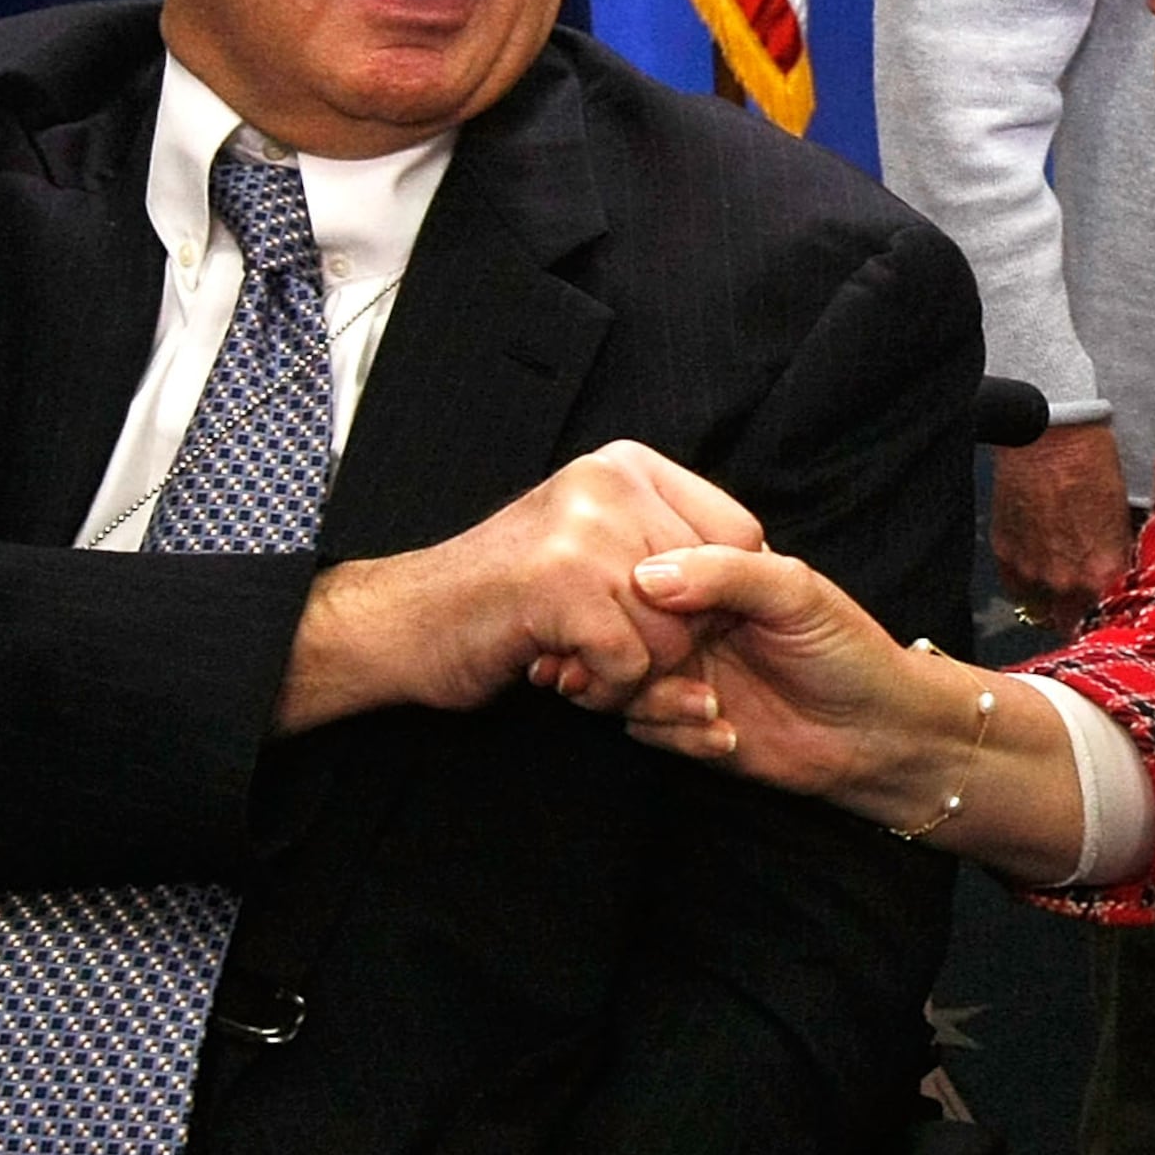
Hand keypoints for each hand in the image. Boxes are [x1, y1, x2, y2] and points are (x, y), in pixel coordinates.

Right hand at [279, 441, 763, 730]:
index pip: (738, 533)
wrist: (403, 625)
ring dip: (634, 674)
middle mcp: (611, 482)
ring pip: (674, 634)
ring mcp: (583, 528)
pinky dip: (603, 688)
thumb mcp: (590, 544)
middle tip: (608, 650)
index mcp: (627, 466)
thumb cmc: (503, 599)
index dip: (716, 596)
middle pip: (712, 590)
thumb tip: (751, 575)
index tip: (664, 619)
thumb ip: (663, 544)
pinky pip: (631, 663)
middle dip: (672, 643)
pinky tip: (561, 673)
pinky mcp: (559, 583)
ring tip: (580, 660)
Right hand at [624, 545, 1094, 875]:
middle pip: (621, 632)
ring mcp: (684, 676)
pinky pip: (646, 730)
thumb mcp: (794, 591)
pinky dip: (681, 736)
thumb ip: (724, 572)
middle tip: (664, 666)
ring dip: (658, 702)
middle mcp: (688, 626)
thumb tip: (646, 576)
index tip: (632, 607)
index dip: (627, 591)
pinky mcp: (686, 727)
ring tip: (711, 704)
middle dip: (629, 653)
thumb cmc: (847, 650)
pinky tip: (727, 735)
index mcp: (710, 579)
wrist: (879, 734)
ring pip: (623, 686)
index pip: (641, 571)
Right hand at [990, 423, 1133, 631]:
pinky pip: (1015, 586)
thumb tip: (1116, 579)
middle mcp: (1066, 583)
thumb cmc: (1092, 465)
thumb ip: (1116, 559)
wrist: (1049, 437)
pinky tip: (1034, 555)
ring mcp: (1031, 572)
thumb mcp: (1121, 517)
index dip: (1107, 616)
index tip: (1106, 611)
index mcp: (1104, 575)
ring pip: (1040, 605)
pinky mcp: (1004, 556)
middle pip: (1070, 622)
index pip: (1108, 620)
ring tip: (1056, 563)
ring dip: (1049, 593)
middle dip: (1077, 612)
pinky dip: (1023, 577)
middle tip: (1081, 594)